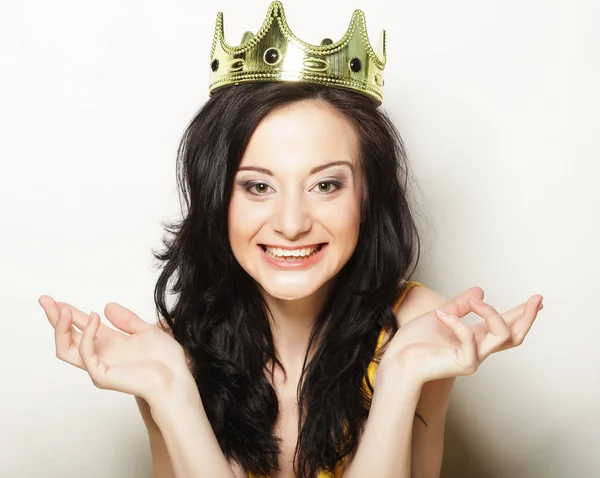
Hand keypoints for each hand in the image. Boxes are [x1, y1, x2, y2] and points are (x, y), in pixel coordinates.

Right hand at [39, 296, 193, 405]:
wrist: (176, 378)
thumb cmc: (165, 360)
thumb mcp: (146, 331)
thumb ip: (127, 320)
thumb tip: (106, 306)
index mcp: (111, 344)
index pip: (83, 327)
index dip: (70, 314)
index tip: (57, 301)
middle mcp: (102, 355)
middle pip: (68, 338)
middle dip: (55, 319)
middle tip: (45, 300)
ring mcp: (99, 366)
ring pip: (66, 350)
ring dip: (61, 328)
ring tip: (63, 309)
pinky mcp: (102, 376)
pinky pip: (85, 355)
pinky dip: (86, 336)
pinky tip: (93, 319)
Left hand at [378, 288, 542, 385]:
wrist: (397, 360)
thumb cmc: (415, 342)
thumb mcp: (440, 315)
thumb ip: (460, 305)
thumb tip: (480, 291)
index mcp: (473, 338)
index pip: (503, 326)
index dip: (520, 314)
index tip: (535, 300)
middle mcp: (478, 349)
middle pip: (514, 336)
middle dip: (527, 317)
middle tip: (537, 299)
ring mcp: (473, 358)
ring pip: (501, 335)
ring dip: (492, 313)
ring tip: (476, 302)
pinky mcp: (464, 364)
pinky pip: (470, 338)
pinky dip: (457, 323)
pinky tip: (442, 315)